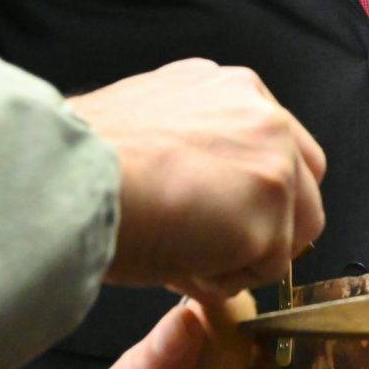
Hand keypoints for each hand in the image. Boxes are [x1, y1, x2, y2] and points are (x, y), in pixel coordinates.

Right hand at [67, 60, 326, 295]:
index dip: (252, 190)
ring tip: (182, 257)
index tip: (221, 216)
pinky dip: (226, 281)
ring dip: (243, 255)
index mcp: (234, 87)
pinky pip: (265, 270)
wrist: (63, 176)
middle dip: (268, 224)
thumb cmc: (84, 156)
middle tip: (213, 249)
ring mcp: (274, 166)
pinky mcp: (269, 219)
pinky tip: (178, 265)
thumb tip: (206, 190)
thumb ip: (197, 143)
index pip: (277, 144)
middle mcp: (264, 115)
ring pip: (291, 231)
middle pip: (305, 185)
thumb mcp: (151, 120)